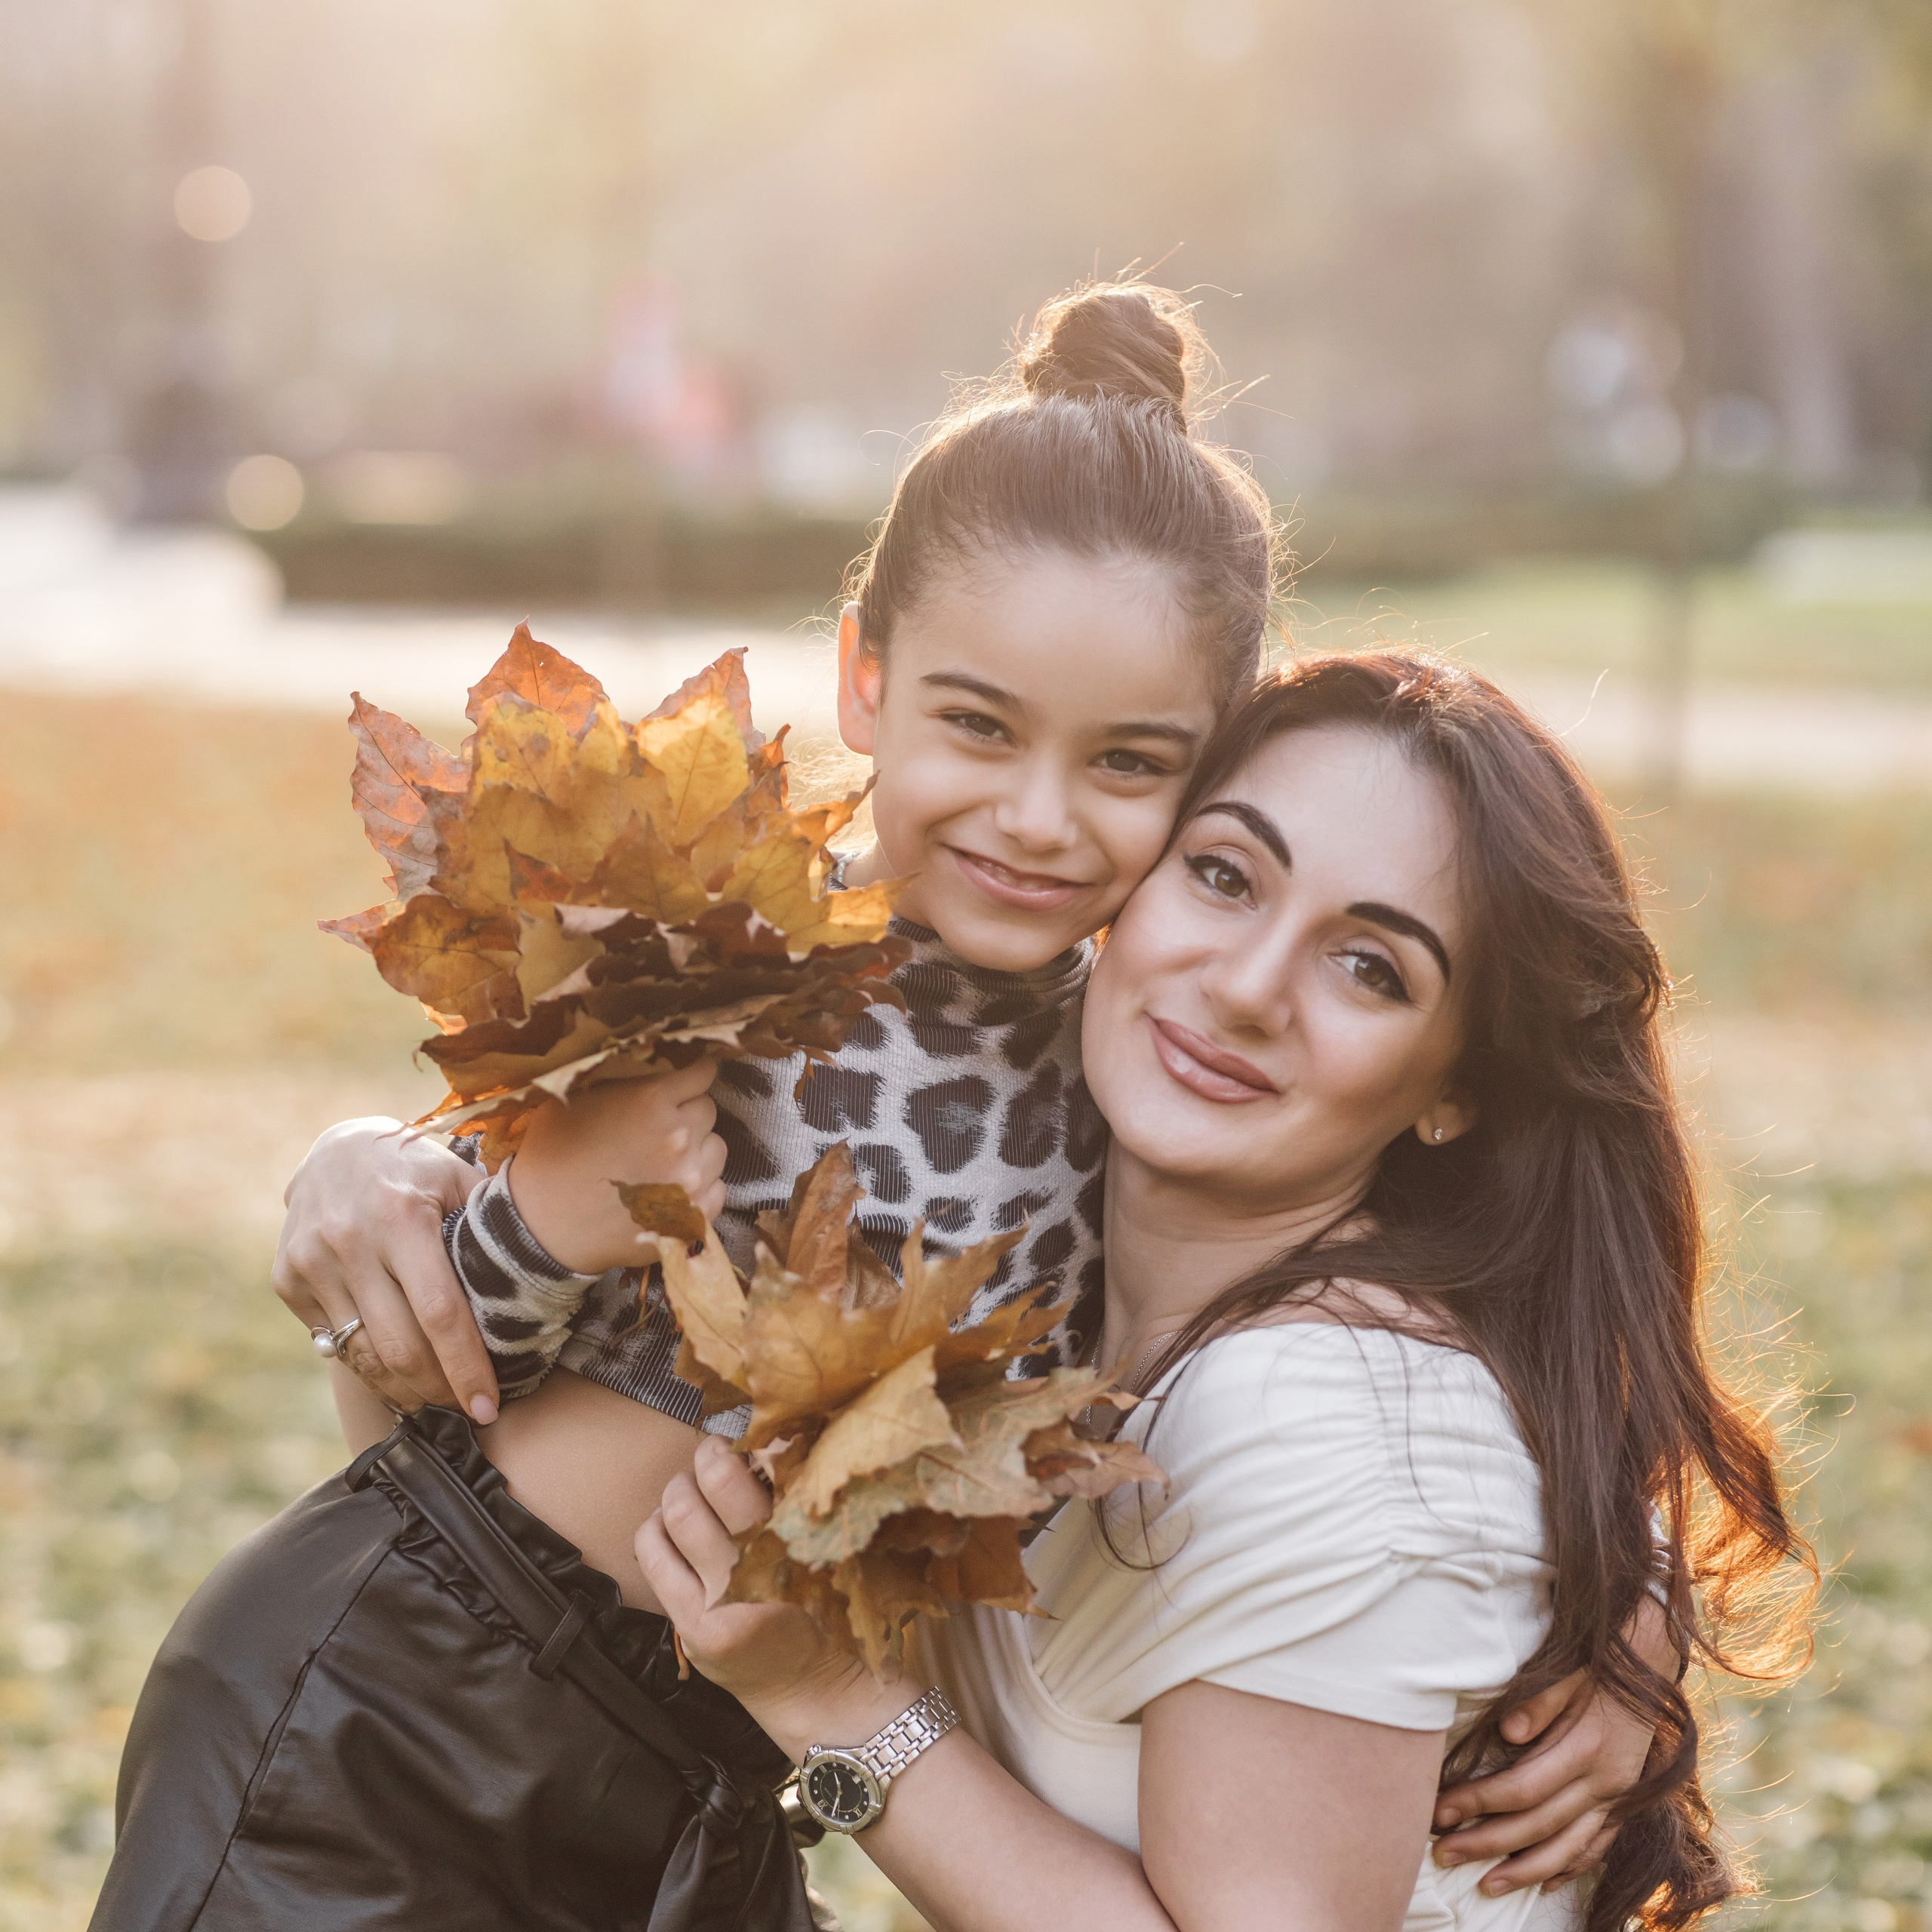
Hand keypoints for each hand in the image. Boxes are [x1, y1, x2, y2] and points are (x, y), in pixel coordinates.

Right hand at [274, 1118, 493, 1418]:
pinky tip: (398, 1377)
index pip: (440, 1313)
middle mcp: (350, 1241)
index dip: (466, 1368)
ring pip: (363, 1355)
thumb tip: (548, 1274)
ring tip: (436, 1401)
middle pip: (399, 1347)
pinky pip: (334, 1344)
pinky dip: (369, 1368)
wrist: (336, 1147)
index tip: (489, 1406)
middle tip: (467, 1408)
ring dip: (403, 1390)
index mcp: (402, 1216)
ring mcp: (311, 1262)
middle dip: (438, 1390)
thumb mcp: (458, 1180)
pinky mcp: (287, 1280)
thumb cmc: (417, 1170)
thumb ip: (492, 1228)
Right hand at [508, 1061, 726, 1276]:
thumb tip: (656, 1067)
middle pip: (708, 1111)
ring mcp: (691, 1181)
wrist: (539, 1226)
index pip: (701, 1074)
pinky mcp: (693, 1217)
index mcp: (651, 1100)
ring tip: (666, 1160)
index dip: (693, 1076)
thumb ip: (626, 1081)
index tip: (687, 1080)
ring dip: (698, 1150)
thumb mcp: (578, 1098)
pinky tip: (672, 1189)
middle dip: (688, 1113)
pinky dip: (701, 1187)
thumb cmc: (551, 1155)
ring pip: (716, 1150)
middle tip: (662, 1126)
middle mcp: (679, 1138)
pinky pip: (717, 1189)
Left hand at [637, 1436, 880, 1745]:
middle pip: (714, 1480)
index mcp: (806, 1543)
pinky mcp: (691, 1627)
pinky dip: (655, 1528)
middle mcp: (763, 1570)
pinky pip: (652, 1554)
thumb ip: (801, 1503)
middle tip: (717, 1456)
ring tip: (694, 1493)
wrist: (814, 1690)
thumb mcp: (834, 1551)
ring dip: (679, 1489)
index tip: (753, 1441)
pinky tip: (671, 1530)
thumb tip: (765, 1442)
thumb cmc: (829, 1607)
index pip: (770, 1467)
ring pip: (677, 1511)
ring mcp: (721, 1601)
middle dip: (710, 1456)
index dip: (755, 1442)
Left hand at [1432, 1600, 1672, 1895]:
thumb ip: (1538, 1703)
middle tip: (1442, 1854)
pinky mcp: (1625, 1804)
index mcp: (1585, 1749)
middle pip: (1538, 1825)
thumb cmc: (1598, 1668)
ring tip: (1484, 1886)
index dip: (1478, 1803)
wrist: (1653, 1669)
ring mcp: (1617, 1799)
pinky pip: (1597, 1847)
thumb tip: (1506, 1733)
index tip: (1439, 1811)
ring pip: (1569, 1848)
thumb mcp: (1569, 1673)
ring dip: (1525, 1871)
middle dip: (1487, 1843)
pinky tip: (1544, 1882)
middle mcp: (1604, 1783)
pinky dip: (1570, 1867)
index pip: (1522, 1788)